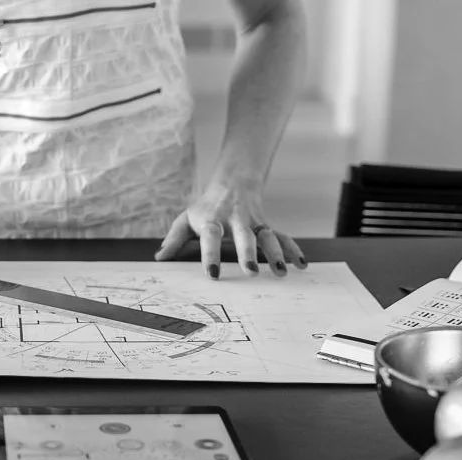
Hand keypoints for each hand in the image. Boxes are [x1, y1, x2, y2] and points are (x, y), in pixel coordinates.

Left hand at [154, 182, 306, 277]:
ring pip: (267, 236)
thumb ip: (174, 239)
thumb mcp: (186, 220)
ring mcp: (254, 223)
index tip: (212, 274)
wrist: (233, 182)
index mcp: (212, 220)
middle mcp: (235, 220)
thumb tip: (159, 258)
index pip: (210, 237)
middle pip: (243, 236)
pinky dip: (293, 250)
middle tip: (251, 272)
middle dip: (248, 253)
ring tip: (281, 272)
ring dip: (275, 253)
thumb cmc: (205, 208)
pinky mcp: (267, 226)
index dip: (210, 255)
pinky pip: (282, 237)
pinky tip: (301, 264)